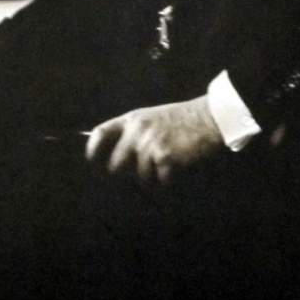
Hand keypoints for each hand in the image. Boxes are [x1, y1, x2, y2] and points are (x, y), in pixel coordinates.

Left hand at [85, 96, 223, 184]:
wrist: (208, 118)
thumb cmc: (181, 119)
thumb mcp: (152, 117)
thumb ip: (134, 132)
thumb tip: (119, 161)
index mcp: (132, 119)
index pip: (101, 133)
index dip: (92, 149)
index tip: (91, 162)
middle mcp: (137, 131)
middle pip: (115, 166)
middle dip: (126, 175)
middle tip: (140, 174)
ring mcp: (150, 145)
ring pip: (139, 178)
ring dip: (152, 178)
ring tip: (166, 164)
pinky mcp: (165, 158)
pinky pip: (158, 182)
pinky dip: (167, 181)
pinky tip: (176, 168)